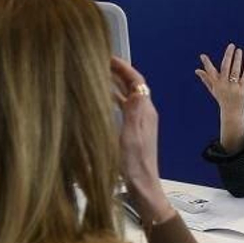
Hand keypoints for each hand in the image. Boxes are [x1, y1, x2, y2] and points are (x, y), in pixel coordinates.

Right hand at [112, 57, 175, 225]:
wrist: (143, 186)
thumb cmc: (135, 164)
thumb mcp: (131, 137)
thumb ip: (133, 113)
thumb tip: (135, 88)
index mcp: (145, 112)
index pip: (137, 81)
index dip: (123, 67)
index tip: (108, 57)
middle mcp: (145, 114)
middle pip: (133, 85)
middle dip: (118, 72)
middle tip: (100, 61)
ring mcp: (140, 122)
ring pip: (128, 96)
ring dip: (115, 84)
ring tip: (98, 74)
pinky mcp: (134, 131)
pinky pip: (123, 107)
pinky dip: (113, 98)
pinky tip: (102, 100)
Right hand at [195, 45, 243, 114]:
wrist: (232, 112)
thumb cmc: (222, 99)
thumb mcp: (213, 90)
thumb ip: (206, 79)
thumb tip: (197, 70)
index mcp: (216, 84)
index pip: (210, 72)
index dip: (206, 64)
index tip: (202, 56)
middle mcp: (224, 85)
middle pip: (225, 67)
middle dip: (228, 55)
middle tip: (231, 45)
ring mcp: (233, 87)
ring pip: (235, 70)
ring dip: (237, 59)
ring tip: (239, 50)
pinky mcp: (242, 90)